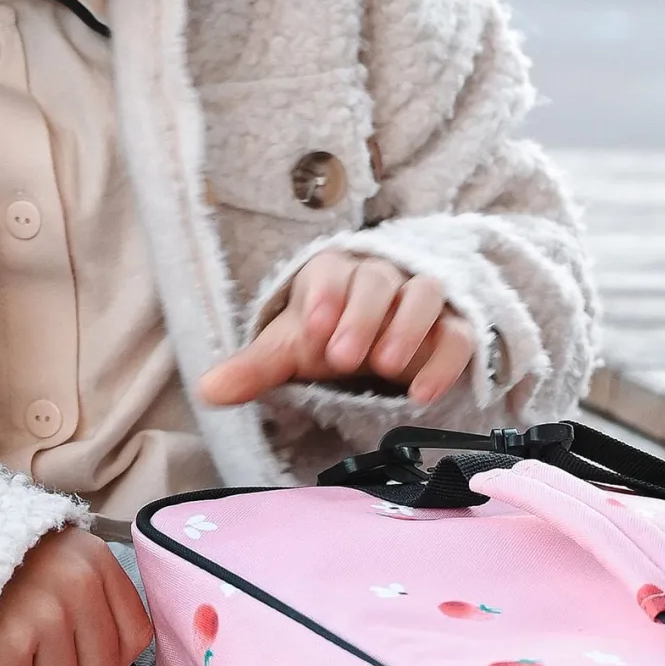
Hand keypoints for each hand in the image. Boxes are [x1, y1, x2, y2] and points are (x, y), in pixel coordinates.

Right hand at [0, 528, 151, 665]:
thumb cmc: (2, 563)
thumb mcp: (63, 559)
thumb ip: (97, 599)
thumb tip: (117, 655)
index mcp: (98, 562)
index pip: (135, 639)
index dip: (104, 653)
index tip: (74, 641)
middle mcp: (80, 583)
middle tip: (33, 643)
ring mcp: (48, 611)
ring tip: (7, 642)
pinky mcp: (12, 638)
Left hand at [198, 252, 477, 408]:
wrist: (378, 346)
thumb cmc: (329, 339)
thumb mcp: (291, 351)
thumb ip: (255, 368)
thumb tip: (207, 392)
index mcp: (334, 271)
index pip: (330, 272)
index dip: (323, 297)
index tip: (312, 330)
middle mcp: (382, 276)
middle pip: (377, 280)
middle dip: (362, 316)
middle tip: (344, 358)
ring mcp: (421, 299)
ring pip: (423, 295)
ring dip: (407, 327)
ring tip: (386, 367)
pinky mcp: (453, 328)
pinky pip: (457, 335)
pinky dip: (444, 361)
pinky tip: (422, 394)